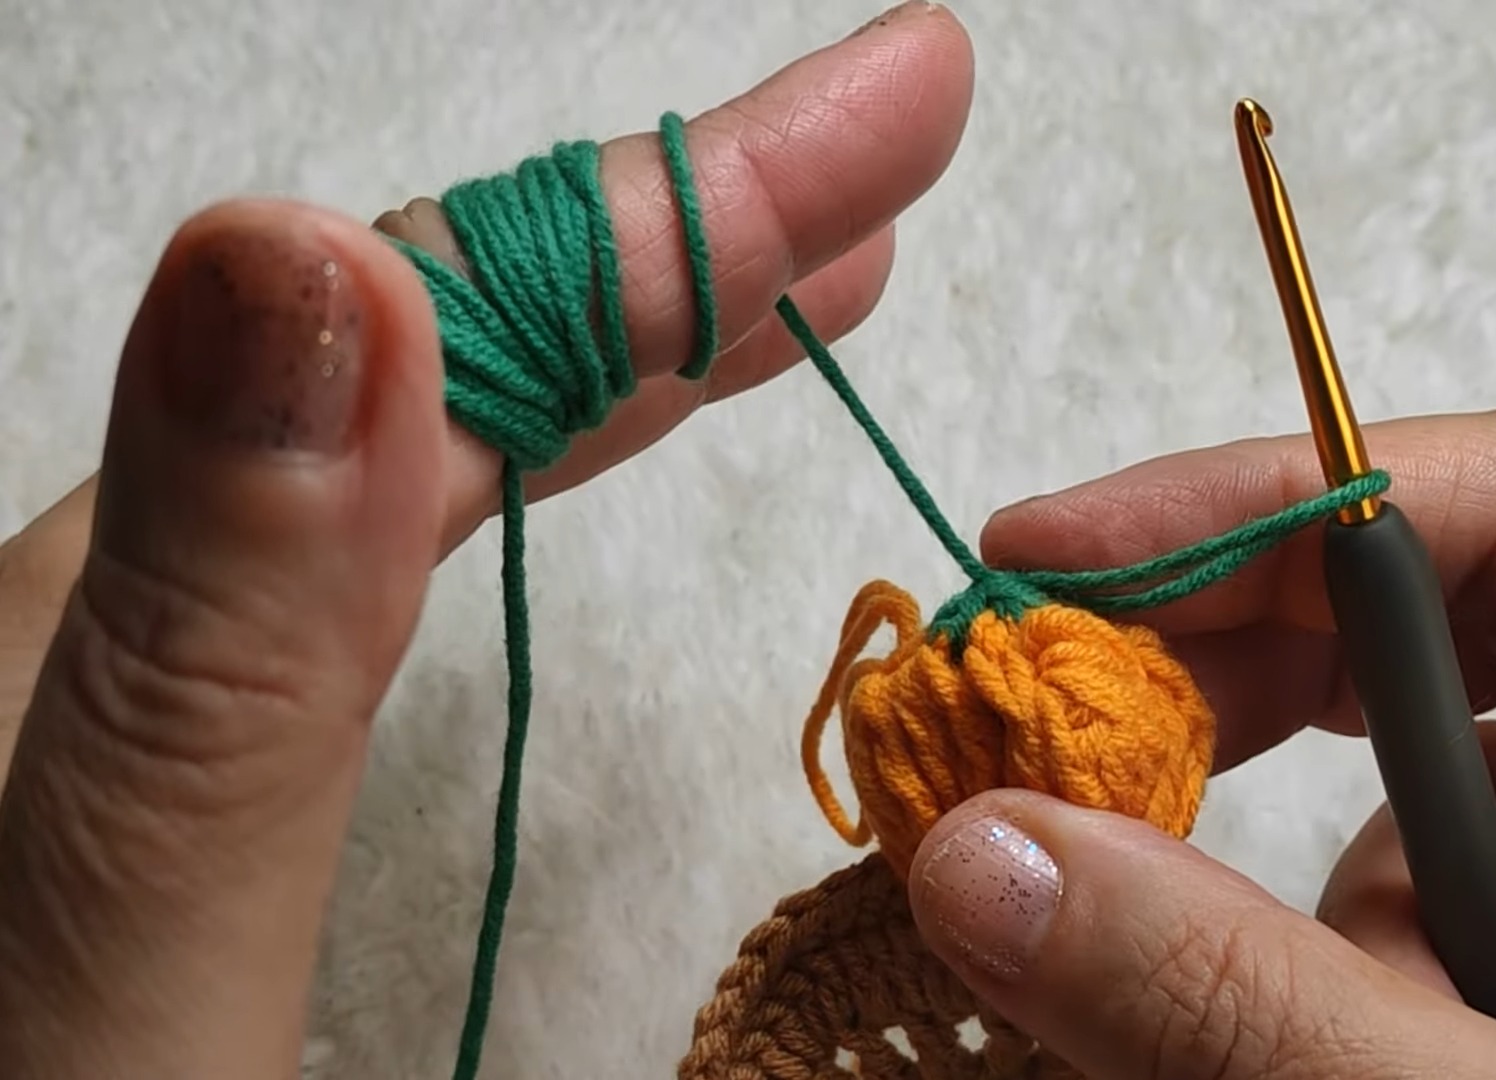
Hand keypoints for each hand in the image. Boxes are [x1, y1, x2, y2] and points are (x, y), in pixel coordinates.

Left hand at [0, 6, 972, 1074]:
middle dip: (688, 234)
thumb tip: (313, 260)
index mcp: (88, 630)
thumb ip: (200, 680)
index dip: (684, 211)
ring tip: (783, 273)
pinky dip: (525, 475)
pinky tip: (577, 465)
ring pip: (413, 437)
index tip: (898, 101)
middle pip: (433, 346)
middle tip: (885, 154)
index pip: (425, 333)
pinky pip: (383, 560)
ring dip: (622, 331)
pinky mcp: (186, 773)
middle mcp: (117, 622)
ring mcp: (156, 692)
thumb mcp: (95, 1002)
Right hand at [907, 407, 1495, 1078]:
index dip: (1278, 500)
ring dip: (1287, 937)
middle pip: (1445, 647)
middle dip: (1233, 705)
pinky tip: (1311, 1073)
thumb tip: (981, 853)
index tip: (1056, 554)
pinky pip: (1428, 961)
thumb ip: (1251, 1008)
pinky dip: (1330, 1013)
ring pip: (1412, 841)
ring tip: (1204, 1034)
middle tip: (1049, 756)